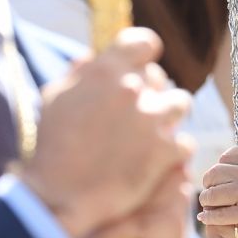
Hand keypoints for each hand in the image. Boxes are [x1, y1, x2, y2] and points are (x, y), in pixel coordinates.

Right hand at [19, 28, 192, 237]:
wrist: (60, 196)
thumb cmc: (52, 147)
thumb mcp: (54, 99)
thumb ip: (78, 75)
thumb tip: (91, 58)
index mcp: (106, 70)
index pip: (144, 41)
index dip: (144, 53)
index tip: (141, 65)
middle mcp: (133, 89)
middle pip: (161, 78)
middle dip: (151, 92)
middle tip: (137, 111)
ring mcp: (153, 120)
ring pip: (180, 104)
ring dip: (167, 116)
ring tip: (152, 132)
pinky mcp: (166, 151)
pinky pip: (185, 142)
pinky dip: (173, 151)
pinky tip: (157, 160)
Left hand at [198, 144, 237, 237]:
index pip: (228, 155)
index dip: (221, 165)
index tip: (219, 175)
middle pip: (216, 172)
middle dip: (209, 182)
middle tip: (208, 189)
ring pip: (213, 193)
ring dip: (206, 199)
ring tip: (206, 204)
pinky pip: (219, 214)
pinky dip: (210, 216)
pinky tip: (206, 218)